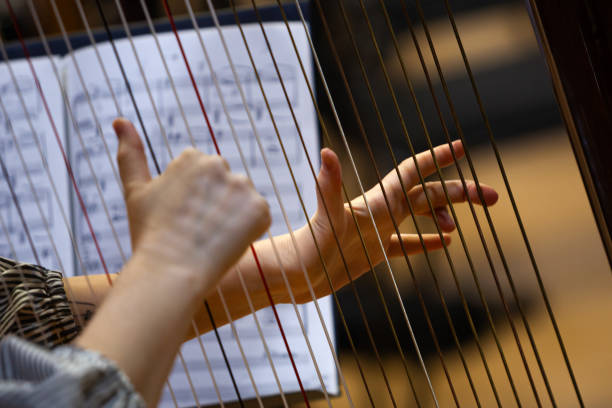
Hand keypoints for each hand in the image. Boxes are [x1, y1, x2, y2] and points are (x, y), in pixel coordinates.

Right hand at [112, 118, 270, 292]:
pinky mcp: (260, 209)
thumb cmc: (150, 235)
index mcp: (191, 157)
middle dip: (215, 205)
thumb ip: (130, 154)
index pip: (202, 176)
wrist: (169, 273)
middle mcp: (219, 165)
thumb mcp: (136, 191)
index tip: (181, 219)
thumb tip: (119, 120)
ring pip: (242, 202)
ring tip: (211, 238)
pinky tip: (229, 243)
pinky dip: (249, 231)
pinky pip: (259, 218)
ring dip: (233, 217)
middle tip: (196, 231)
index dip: (193, 202)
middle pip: (225, 186)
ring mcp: (241, 186)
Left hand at [271, 141, 497, 302]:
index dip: (437, 157)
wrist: (296, 274)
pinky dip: (427, 242)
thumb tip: (326, 153)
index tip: (461, 146)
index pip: (413, 171)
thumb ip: (330, 186)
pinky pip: (408, 244)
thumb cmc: (310, 247)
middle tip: (492, 196)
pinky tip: (445, 242)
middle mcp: (381, 211)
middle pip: (428, 193)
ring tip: (460, 225)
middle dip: (459, 191)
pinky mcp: (375, 252)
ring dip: (445, 215)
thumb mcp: (326, 218)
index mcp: (378, 200)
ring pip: (421, 216)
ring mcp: (380, 231)